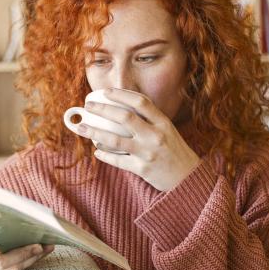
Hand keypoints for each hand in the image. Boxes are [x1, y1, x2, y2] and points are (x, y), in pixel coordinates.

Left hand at [73, 88, 200, 191]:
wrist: (188, 178)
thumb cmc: (174, 151)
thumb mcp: (167, 130)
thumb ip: (150, 120)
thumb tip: (122, 108)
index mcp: (163, 122)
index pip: (140, 102)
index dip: (122, 94)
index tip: (106, 91)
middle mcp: (155, 136)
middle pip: (124, 117)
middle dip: (103, 109)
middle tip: (88, 106)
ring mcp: (148, 153)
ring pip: (115, 140)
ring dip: (94, 132)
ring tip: (81, 127)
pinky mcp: (142, 169)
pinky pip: (117, 160)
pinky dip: (104, 155)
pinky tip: (96, 151)